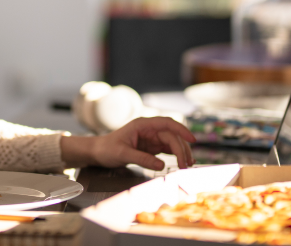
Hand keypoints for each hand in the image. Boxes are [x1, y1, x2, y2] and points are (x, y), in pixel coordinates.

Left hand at [60, 117, 195, 169]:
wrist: (99, 152)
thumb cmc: (107, 149)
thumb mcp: (123, 154)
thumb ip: (142, 159)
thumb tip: (161, 165)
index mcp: (143, 124)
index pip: (166, 124)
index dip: (181, 130)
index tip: (191, 139)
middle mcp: (149, 129)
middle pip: (172, 135)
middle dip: (181, 148)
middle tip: (186, 164)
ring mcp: (152, 138)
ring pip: (172, 142)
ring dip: (181, 152)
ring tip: (188, 165)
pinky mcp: (152, 147)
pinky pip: (168, 149)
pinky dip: (176, 155)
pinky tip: (183, 162)